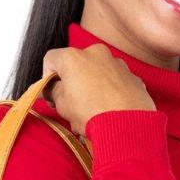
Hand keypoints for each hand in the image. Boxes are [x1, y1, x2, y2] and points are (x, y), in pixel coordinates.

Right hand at [40, 43, 156, 136]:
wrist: (127, 125)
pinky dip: (111, 92)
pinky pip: (116, 82)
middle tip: (71, 104)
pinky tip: (110, 110)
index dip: (47, 78)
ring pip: (98, 72)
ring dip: (92, 87)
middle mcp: (96, 53)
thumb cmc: (91, 113)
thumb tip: (49, 89)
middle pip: (77, 65)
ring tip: (93, 111)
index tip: (50, 94)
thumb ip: (52, 92)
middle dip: (72, 83)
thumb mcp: (62, 105)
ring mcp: (117, 63)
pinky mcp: (133, 77)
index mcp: (74, 57)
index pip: (51, 60)